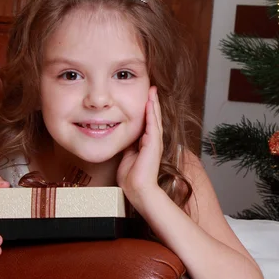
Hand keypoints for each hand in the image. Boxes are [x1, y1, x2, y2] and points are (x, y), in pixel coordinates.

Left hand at [117, 86, 162, 207]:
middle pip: (154, 117)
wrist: (138, 189)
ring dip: (154, 104)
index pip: (147, 122)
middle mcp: (153, 141)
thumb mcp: (127, 156)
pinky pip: (153, 125)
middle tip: (152, 88)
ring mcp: (155, 143)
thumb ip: (128, 146)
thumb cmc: (131, 177)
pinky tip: (150, 103)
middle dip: (152, 102)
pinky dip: (152, 113)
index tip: (145, 96)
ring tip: (152, 91)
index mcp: (146, 143)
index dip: (147, 109)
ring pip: (155, 119)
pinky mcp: (153, 145)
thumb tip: (123, 137)